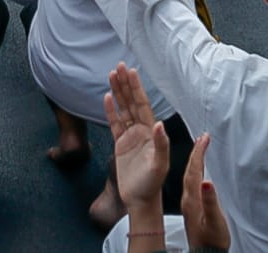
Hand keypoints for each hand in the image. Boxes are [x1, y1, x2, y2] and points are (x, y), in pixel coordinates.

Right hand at [104, 64, 169, 214]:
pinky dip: (111, 110)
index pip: (142, 105)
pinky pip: (114, 123)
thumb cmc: (152, 184)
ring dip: (118, 93)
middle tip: (119, 66)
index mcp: (152, 132)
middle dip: (126, 84)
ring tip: (111, 75)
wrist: (140, 200)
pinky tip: (106, 97)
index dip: (137, 88)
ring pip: (123, 109)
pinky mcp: (120, 145)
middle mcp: (142, 131)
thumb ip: (160, 144)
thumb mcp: (159, 165)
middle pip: (132, 102)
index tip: (131, 72)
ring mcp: (130, 137)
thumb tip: (159, 124)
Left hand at [181, 133, 230, 251]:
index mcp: (193, 198)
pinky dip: (196, 172)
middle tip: (203, 138)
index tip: (204, 137)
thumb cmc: (212, 239)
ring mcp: (190, 203)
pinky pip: (192, 183)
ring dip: (195, 161)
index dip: (199, 153)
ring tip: (200, 149)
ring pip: (190, 176)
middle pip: (190, 170)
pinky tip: (199, 172)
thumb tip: (207, 181)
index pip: (195, 170)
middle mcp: (189, 198)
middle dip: (196, 153)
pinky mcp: (193, 208)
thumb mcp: (214, 220)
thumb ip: (210, 201)